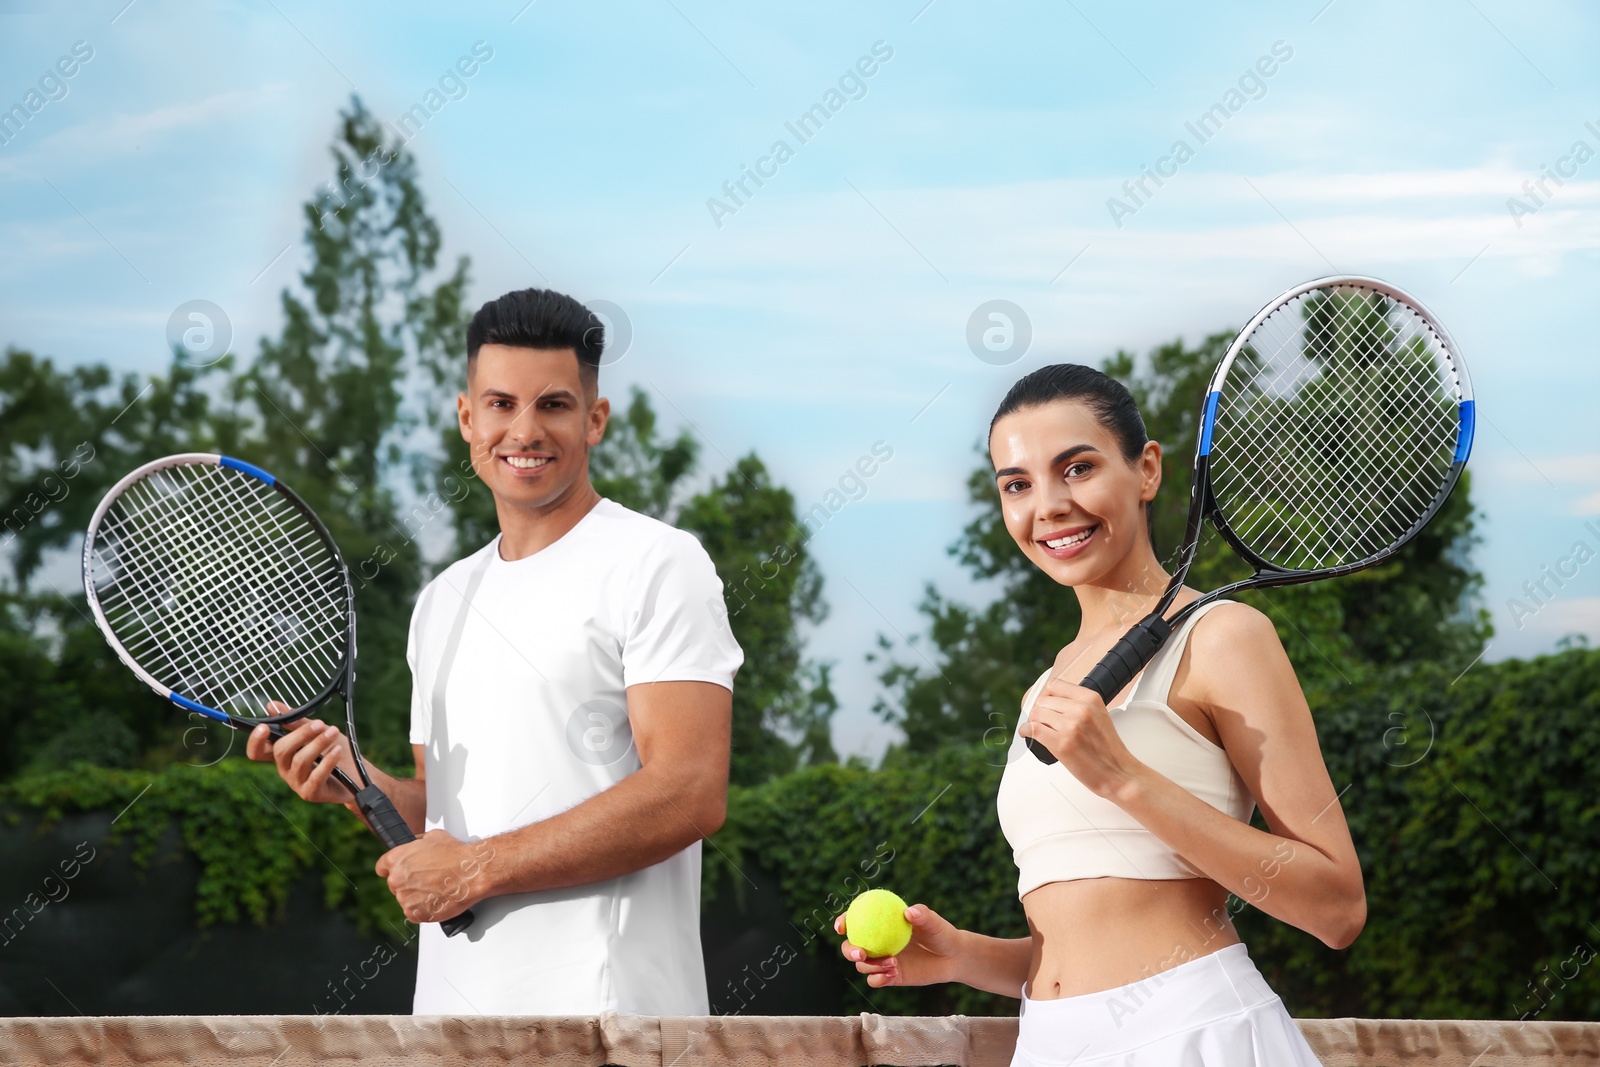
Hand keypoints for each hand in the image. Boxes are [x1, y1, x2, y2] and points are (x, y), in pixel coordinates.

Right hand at [244, 705, 357, 805]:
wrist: (359, 775)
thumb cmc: (335, 751)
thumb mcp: (318, 732)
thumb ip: (296, 721)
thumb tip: (272, 705)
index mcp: (283, 754)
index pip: (258, 752)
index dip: (255, 741)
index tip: (264, 726)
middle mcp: (285, 769)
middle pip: (281, 751)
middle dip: (301, 734)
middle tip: (320, 724)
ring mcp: (297, 783)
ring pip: (300, 761)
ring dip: (318, 743)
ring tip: (334, 732)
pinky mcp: (311, 793)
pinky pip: (315, 777)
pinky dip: (327, 761)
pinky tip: (337, 750)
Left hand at [375, 830, 494, 923]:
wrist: (472, 872)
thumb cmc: (456, 854)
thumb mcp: (433, 837)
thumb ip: (416, 842)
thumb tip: (415, 844)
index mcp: (396, 859)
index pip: (382, 867)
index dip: (393, 869)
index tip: (402, 872)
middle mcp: (396, 879)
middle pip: (394, 885)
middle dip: (408, 883)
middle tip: (427, 880)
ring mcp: (405, 898)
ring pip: (405, 900)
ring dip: (417, 897)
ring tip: (436, 889)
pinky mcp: (415, 914)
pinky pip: (414, 914)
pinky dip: (424, 910)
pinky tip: (437, 899)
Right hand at [834, 902, 964, 987]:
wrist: (953, 957)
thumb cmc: (941, 933)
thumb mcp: (934, 922)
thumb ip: (923, 915)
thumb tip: (909, 912)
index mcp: (882, 924)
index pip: (856, 921)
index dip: (844, 922)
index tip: (842, 927)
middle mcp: (878, 942)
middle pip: (851, 947)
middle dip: (849, 950)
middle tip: (861, 953)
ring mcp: (882, 960)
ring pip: (862, 966)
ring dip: (870, 966)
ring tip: (892, 963)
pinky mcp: (890, 977)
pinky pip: (876, 980)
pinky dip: (878, 979)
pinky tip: (890, 975)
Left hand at [1018, 675, 1145, 798]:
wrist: (1119, 773)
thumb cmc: (1108, 750)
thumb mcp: (1099, 715)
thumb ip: (1079, 705)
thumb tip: (1052, 702)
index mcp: (1091, 699)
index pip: (1056, 685)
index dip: (1048, 697)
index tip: (1047, 706)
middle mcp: (1081, 709)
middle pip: (1043, 700)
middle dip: (1040, 712)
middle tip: (1043, 723)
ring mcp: (1071, 726)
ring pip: (1036, 714)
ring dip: (1034, 722)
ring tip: (1038, 730)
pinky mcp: (1061, 744)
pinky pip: (1033, 729)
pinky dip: (1026, 731)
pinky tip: (1028, 734)